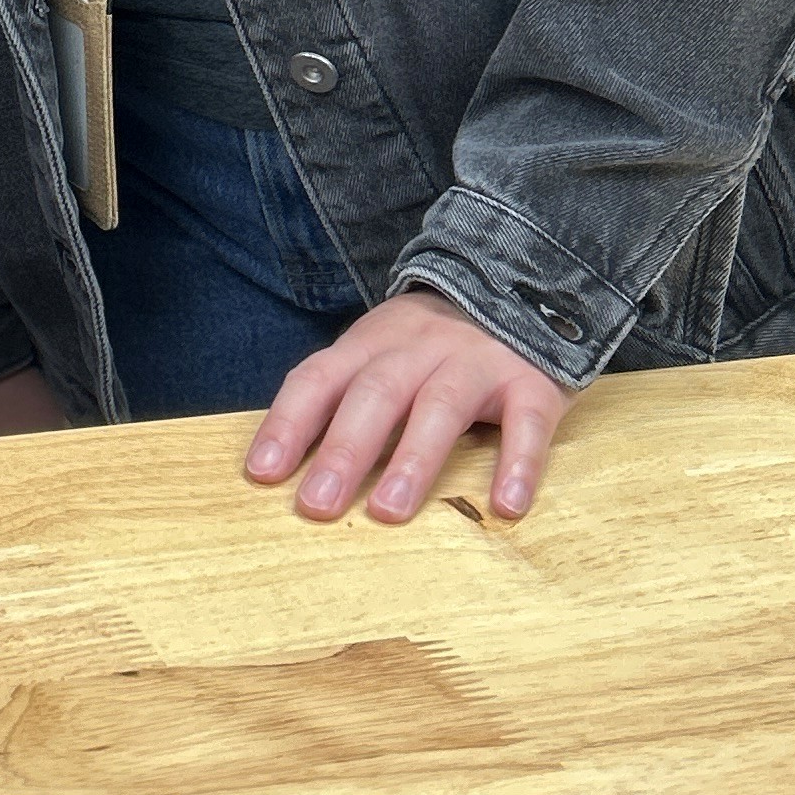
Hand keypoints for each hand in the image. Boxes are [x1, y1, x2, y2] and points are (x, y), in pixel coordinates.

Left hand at [244, 289, 573, 524]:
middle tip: (317, 505)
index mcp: (371, 343)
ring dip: (413, 461)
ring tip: (388, 512)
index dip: (287, 423)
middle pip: (376, 393)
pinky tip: (505, 507)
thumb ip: (341, 396)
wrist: (521, 281)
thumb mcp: (380, 351)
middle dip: (343, 450)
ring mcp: (477, 362)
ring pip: (441, 407)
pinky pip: (526, 423)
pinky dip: (518, 464)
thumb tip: (282, 464)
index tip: (262, 474)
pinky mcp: (532, 382)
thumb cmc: (434, 343)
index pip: (318, 378)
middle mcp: (419, 348)